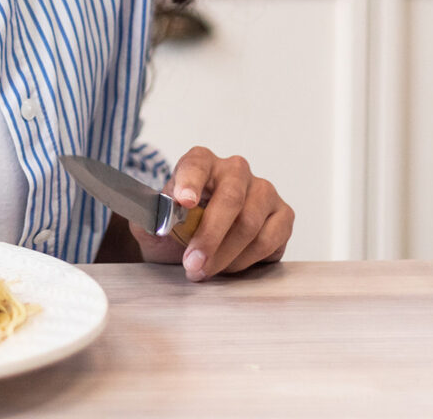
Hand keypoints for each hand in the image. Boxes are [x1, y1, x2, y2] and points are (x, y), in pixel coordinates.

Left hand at [128, 146, 292, 281]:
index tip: (183, 201)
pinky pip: (269, 240)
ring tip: (205, 271)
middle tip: (192, 265)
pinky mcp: (282, 215)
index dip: (189, 182)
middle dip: (209, 237)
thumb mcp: (154, 223)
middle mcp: (235, 170)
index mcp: (200, 162)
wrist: (198, 247)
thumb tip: (157, 219)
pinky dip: (246, 260)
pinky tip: (228, 266)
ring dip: (225, 255)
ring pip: (250, 224)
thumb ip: (150, 217)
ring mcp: (263, 191)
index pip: (196, 165)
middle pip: (229, 200)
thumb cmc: (178, 230)